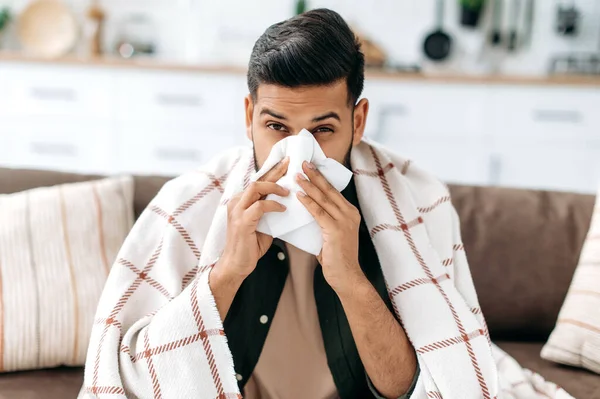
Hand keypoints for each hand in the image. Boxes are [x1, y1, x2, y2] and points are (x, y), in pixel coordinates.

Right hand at [217, 157, 289, 280]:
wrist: (236, 265)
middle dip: (275, 171)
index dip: (273, 171)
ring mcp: (237, 211)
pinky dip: (273, 205)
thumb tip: (288, 203)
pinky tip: (283, 208)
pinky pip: (260, 206)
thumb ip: (270, 213)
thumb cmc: (250, 246)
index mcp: (241, 202)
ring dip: (274, 186)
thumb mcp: (263, 225)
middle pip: (257, 180)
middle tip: (290, 164)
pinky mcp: (242, 221)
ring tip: (288, 191)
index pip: (258, 182)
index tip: (287, 163)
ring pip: (255, 188)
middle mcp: (236, 202)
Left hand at [295, 161, 363, 291]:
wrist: (346, 276)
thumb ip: (323, 220)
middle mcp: (350, 214)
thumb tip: (307, 208)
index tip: (310, 167)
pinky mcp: (336, 230)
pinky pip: (319, 213)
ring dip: (309, 185)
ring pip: (323, 199)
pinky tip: (299, 195)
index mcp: (350, 212)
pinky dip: (308, 202)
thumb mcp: (331, 234)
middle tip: (303, 163)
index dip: (321, 178)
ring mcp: (344, 221)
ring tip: (297, 175)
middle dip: (315, 175)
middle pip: (329, 190)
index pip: (333, 192)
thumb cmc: (336, 257)